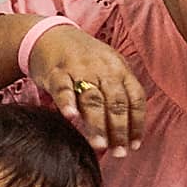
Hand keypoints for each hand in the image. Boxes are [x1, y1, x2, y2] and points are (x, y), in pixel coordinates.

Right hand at [25, 23, 146, 156]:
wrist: (49, 34)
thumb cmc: (82, 57)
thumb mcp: (107, 66)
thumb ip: (118, 91)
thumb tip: (127, 130)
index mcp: (119, 68)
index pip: (134, 98)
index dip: (137, 123)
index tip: (134, 145)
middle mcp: (102, 68)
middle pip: (115, 102)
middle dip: (119, 130)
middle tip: (120, 153)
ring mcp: (79, 69)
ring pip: (92, 99)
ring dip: (97, 125)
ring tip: (100, 146)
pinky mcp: (56, 72)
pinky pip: (63, 89)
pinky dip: (67, 103)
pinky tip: (71, 117)